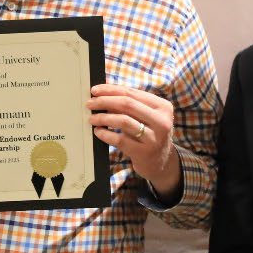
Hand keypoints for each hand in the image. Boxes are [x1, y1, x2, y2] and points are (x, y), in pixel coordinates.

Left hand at [88, 83, 181, 199]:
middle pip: (127, 104)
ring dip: (103, 118)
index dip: (111, 90)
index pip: (132, 92)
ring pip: (123, 121)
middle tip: (90, 103)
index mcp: (162, 107)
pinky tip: (98, 132)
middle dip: (105, 101)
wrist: (160, 163)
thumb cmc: (148, 134)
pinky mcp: (144, 153)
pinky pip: (120, 140)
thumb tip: (102, 94)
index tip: (95, 91)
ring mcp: (154, 138)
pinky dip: (106, 134)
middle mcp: (162, 121)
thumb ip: (130, 105)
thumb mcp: (146, 117)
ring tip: (92, 119)